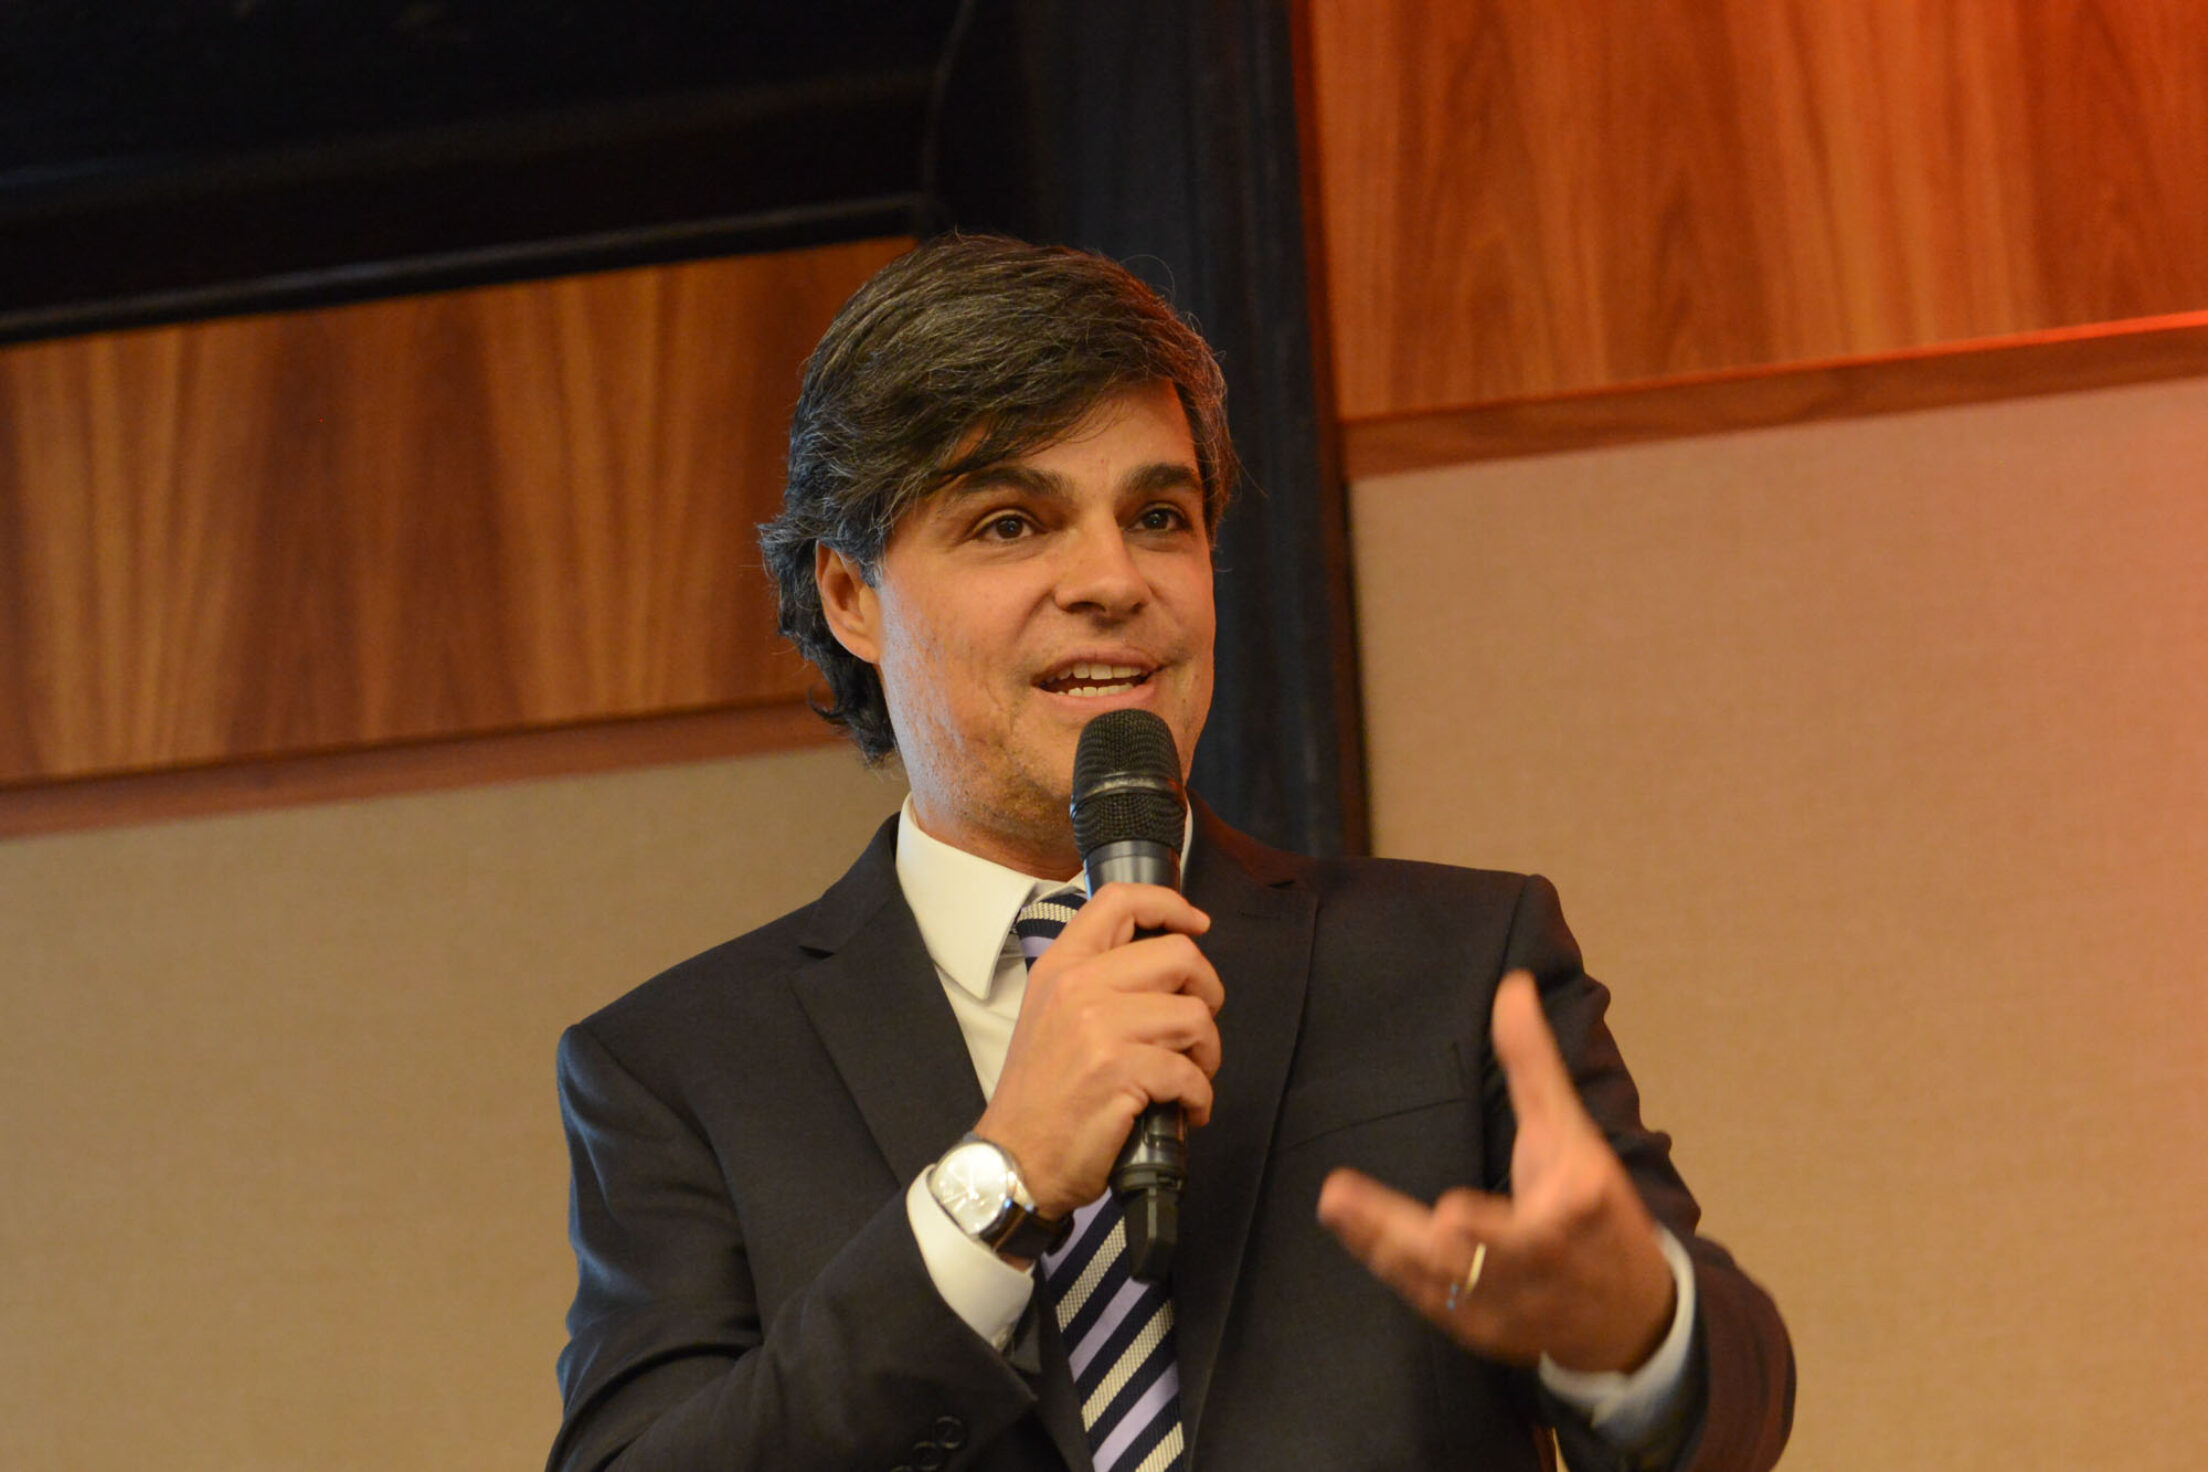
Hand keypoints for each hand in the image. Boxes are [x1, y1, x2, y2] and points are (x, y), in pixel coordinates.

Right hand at [976, 882, 1223, 1218]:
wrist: (1015, 1160)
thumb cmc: (1041, 1094)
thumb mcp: (1051, 1015)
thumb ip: (1097, 982)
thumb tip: (1167, 971)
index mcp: (1062, 965)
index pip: (1120, 901)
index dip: (1170, 905)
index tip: (1197, 924)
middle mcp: (1078, 986)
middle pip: (1180, 955)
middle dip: (1208, 992)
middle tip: (1197, 1029)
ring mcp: (1098, 1028)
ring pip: (1194, 1016)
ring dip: (1207, 1053)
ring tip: (1190, 1077)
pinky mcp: (1119, 1072)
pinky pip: (1189, 1072)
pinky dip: (1199, 1097)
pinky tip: (1185, 1111)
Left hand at [1316, 972, 1675, 1373]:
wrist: (1630, 1315)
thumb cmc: (1597, 1210)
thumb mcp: (1575, 1135)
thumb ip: (1535, 1066)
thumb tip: (1509, 987)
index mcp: (1568, 1219)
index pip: (1522, 1231)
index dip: (1484, 1230)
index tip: (1451, 1214)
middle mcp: (1534, 1271)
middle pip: (1461, 1260)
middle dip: (1398, 1234)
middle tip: (1338, 1197)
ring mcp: (1504, 1309)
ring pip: (1433, 1282)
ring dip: (1377, 1244)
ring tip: (1335, 1205)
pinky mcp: (1480, 1334)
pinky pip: (1427, 1301)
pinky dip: (1391, 1269)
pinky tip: (1355, 1236)